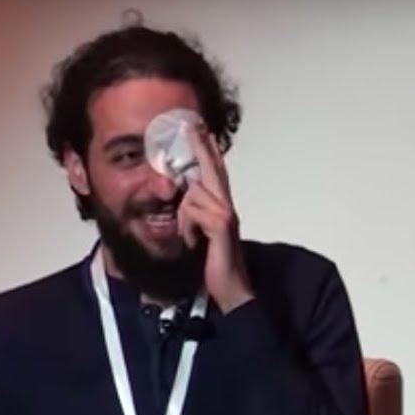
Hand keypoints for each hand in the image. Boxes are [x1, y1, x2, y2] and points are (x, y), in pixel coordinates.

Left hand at [177, 121, 254, 313]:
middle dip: (201, 146)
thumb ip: (195, 216)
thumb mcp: (201, 235)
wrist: (231, 289)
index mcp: (221, 207)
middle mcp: (227, 205)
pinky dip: (187, 229)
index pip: (215, 173)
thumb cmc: (214, 263)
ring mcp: (226, 214)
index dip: (209, 151)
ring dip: (183, 218)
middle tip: (190, 124)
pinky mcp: (221, 225)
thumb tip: (182, 199)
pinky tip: (192, 243)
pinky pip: (193, 212)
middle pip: (212, 170)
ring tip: (189, 239)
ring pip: (192, 195)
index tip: (201, 130)